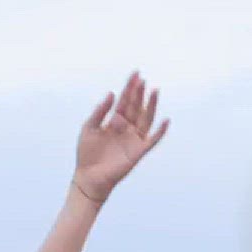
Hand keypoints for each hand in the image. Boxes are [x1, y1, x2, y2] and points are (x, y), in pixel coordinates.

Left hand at [72, 72, 168, 205]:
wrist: (88, 176)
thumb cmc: (86, 153)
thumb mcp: (89, 128)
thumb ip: (100, 111)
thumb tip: (112, 94)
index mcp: (114, 121)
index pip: (125, 100)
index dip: (130, 87)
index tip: (136, 73)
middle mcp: (126, 127)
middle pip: (136, 107)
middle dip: (139, 93)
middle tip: (143, 80)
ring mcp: (133, 139)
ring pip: (146, 119)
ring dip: (151, 106)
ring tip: (155, 91)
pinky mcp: (138, 152)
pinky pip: (152, 140)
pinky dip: (160, 131)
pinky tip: (165, 120)